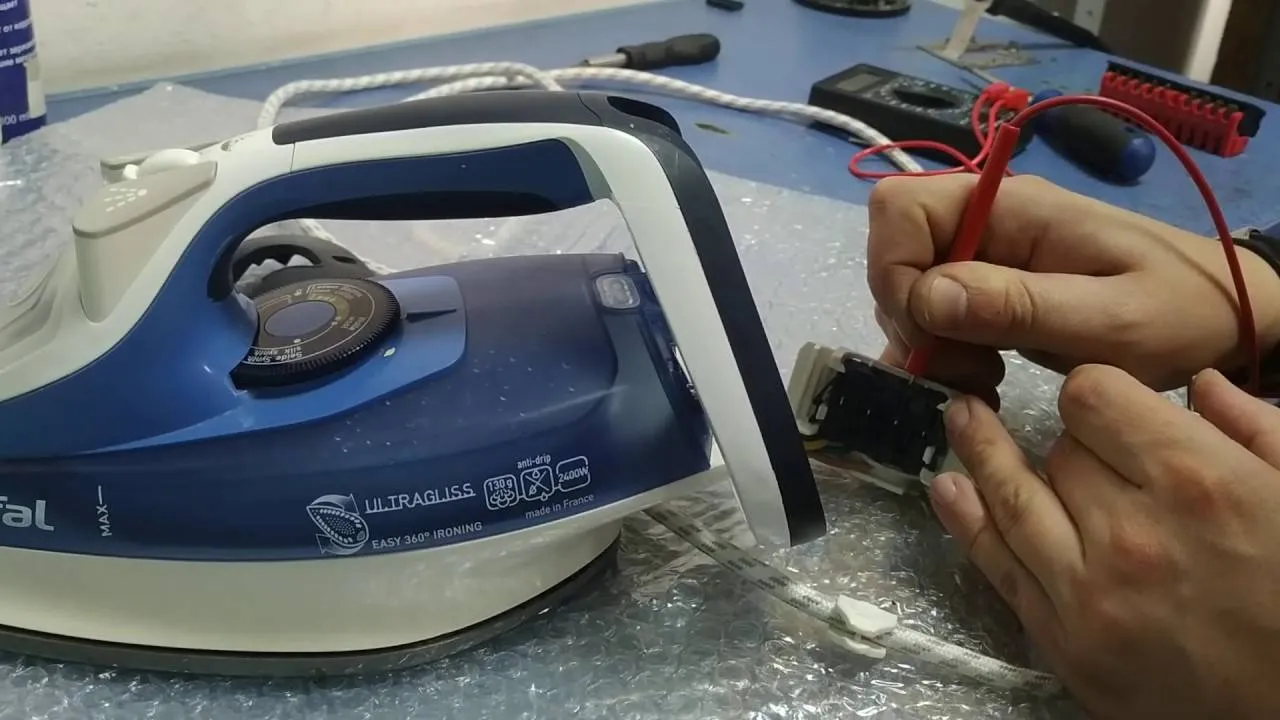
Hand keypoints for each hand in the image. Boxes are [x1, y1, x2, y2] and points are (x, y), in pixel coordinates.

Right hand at [866, 174, 1279, 395]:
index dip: (894, 271)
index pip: (899, 208)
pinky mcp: (994, 286)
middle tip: (961, 370)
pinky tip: (982, 378)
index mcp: (1012, 208)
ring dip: (927, 342)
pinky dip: (942, 351)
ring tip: (981, 380)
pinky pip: (935, 311)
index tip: (931, 334)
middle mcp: (988, 220)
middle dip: (909, 318)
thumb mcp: (1109, 322)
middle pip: (895, 250)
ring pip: (909, 286)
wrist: (1233, 318)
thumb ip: (1017, 307)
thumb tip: (926, 297)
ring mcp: (989, 252)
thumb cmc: (1183, 315)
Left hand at [933, 364, 1279, 718]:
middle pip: (1061, 452)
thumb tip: (1199, 384)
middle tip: (1080, 443)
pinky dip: (967, 524)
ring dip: (980, 455)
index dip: (1094, 391)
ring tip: (959, 420)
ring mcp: (1089, 590)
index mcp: (1196, 480)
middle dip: (1070, 441)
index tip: (1102, 400)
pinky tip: (948, 490)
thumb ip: (1255, 432)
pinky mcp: (1066, 642)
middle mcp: (1131, 530)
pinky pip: (1000, 570)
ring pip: (1012, 500)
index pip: (1093, 397)